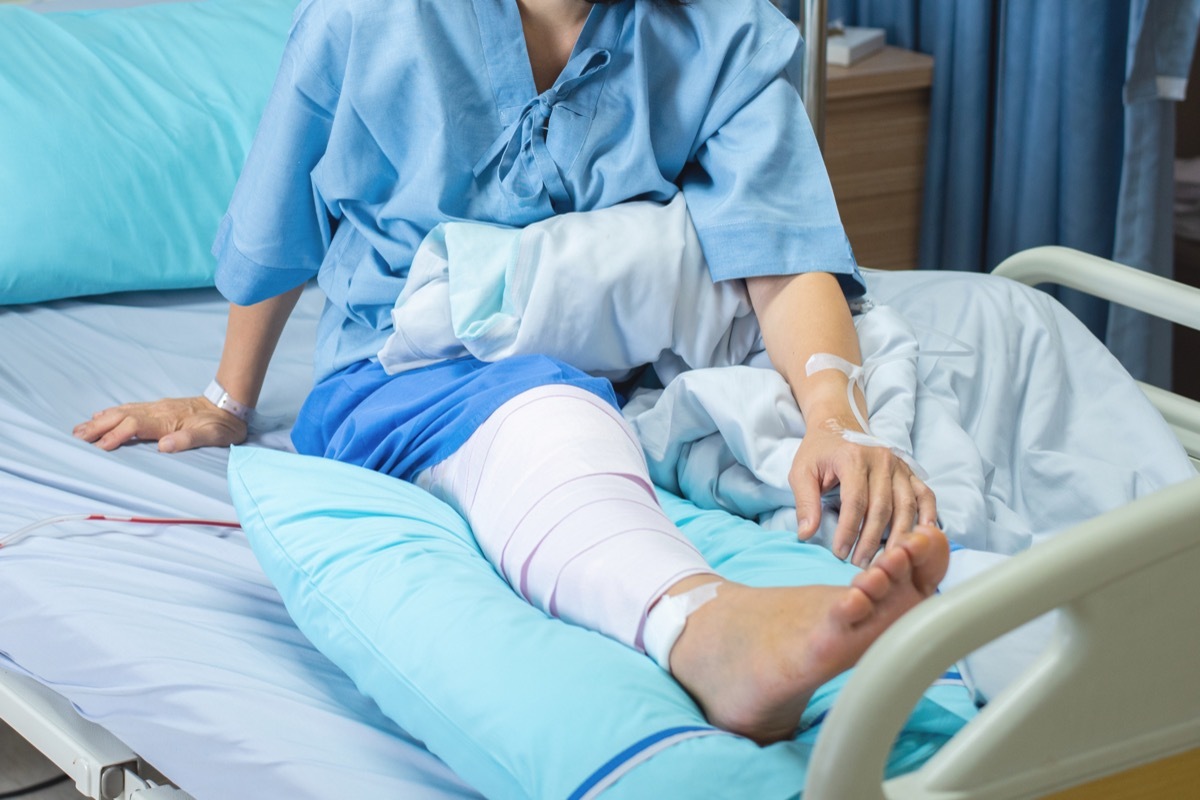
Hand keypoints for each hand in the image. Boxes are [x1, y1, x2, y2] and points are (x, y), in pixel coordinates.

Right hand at [73, 396, 247, 452]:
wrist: (230, 404)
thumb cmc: (223, 424)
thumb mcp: (213, 435)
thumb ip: (189, 439)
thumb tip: (165, 446)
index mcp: (167, 420)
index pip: (135, 426)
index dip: (117, 436)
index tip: (99, 446)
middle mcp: (158, 411)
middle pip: (122, 417)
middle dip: (99, 427)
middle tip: (76, 437)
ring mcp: (157, 408)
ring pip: (122, 412)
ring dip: (101, 420)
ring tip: (80, 429)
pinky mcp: (159, 408)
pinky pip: (130, 409)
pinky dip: (112, 412)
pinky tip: (102, 415)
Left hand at [790, 417, 935, 567]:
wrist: (838, 422)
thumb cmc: (819, 450)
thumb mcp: (801, 471)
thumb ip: (805, 502)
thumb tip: (806, 534)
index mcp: (853, 458)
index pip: (855, 502)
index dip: (849, 530)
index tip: (840, 553)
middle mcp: (881, 460)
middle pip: (882, 508)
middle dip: (872, 540)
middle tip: (861, 564)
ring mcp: (899, 465)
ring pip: (906, 505)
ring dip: (899, 536)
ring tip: (888, 560)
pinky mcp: (908, 470)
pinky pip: (924, 494)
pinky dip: (928, 515)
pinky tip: (924, 536)